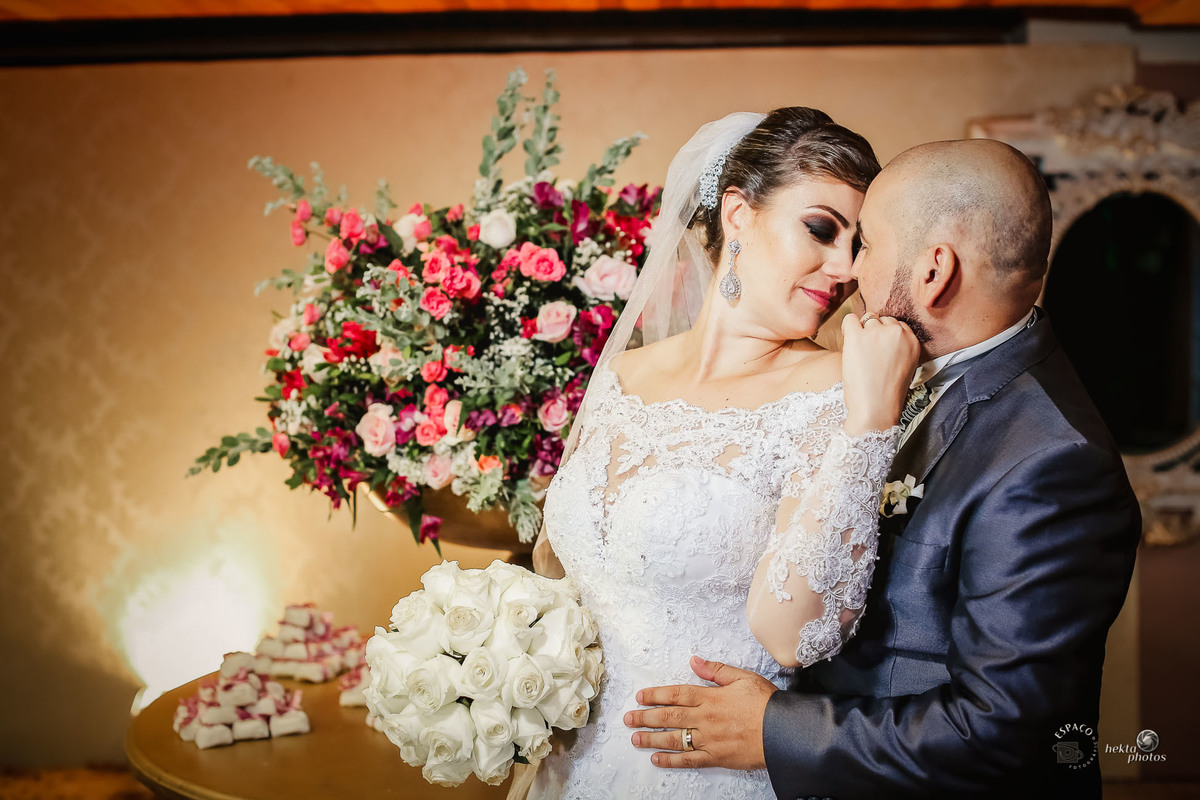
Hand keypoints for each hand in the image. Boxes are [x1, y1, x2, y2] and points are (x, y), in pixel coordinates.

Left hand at [623, 655, 777, 770]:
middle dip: (645, 717)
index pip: (675, 694)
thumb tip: (694, 660)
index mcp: (710, 697)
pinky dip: (671, 760)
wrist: (784, 732)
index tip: (640, 697)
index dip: (655, 695)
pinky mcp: (716, 757)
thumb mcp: (743, 677)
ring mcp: (708, 739)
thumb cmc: (767, 703)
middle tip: (628, 718)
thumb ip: (716, 670)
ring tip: (635, 738)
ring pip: (673, 739)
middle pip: (668, 717)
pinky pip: (688, 760)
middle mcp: (705, 718)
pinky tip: (657, 759)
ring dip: (651, 738)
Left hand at [840, 312, 919, 435]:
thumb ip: (898, 349)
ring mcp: (876, 333)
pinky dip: (848, 327)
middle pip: (883, 320)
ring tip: (859, 353)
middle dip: (874, 332)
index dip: (886, 337)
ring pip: (867, 319)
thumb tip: (881, 338)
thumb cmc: (886, 394)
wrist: (875, 408)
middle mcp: (897, 333)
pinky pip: (850, 319)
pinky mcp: (857, 337)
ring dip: (861, 332)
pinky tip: (849, 343)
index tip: (880, 350)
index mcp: (912, 341)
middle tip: (868, 353)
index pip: (898, 325)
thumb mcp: (904, 367)